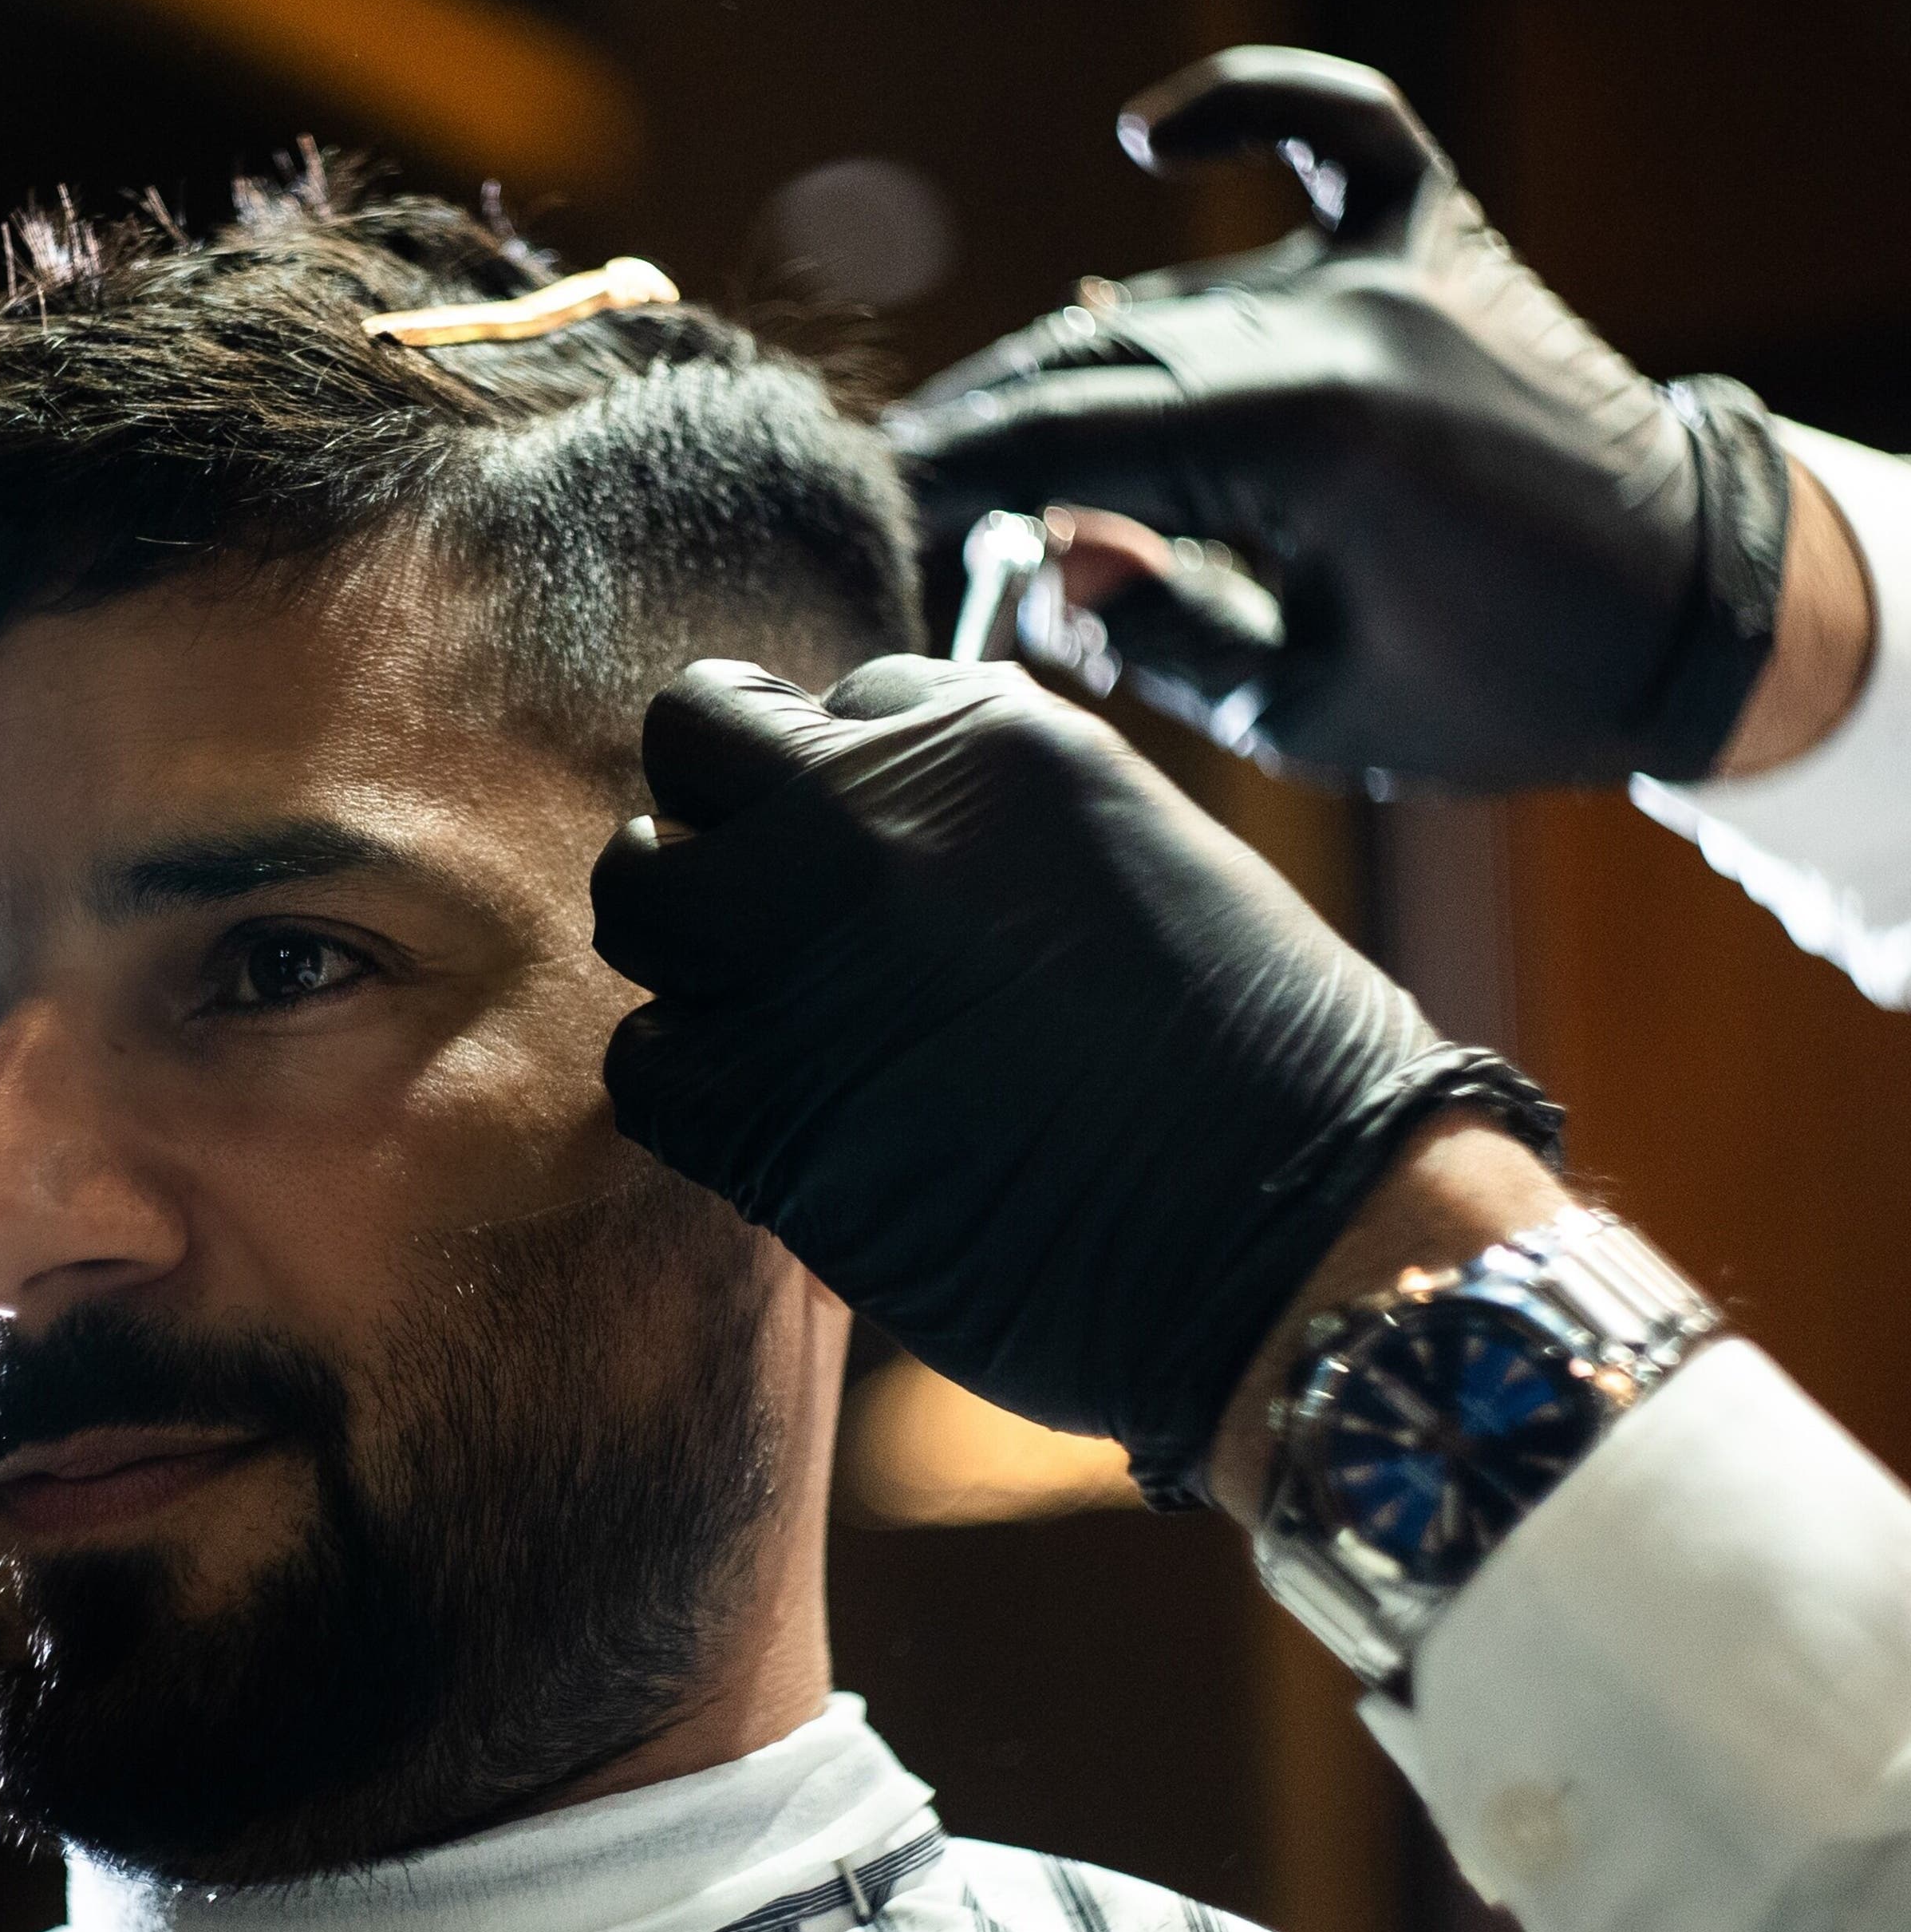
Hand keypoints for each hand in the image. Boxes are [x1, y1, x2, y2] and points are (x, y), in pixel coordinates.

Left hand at [591, 655, 1557, 1507]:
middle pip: (694, 740)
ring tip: (772, 1010)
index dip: (848, 781)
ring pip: (638, 890)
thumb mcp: (1133, 856)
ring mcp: (794, 955)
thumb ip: (992, 819)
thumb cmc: (1257, 1067)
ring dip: (684, 942)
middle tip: (775, 907)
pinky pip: (642, 1062)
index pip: (835, 698)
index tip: (887, 863)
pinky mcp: (753, 1104)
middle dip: (721, 811)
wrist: (1292, 1233)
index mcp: (987, 737)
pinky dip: (688, 1089)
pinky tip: (779, 1120)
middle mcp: (867, 818)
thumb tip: (885, 821)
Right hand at [891, 46, 1793, 788]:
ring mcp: (1388, 275)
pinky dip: (1248, 110)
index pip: (1058, 445)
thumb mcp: (1299, 708)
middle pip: (1090, 363)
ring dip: (1076, 366)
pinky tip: (1152, 134)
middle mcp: (1333, 330)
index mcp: (1297, 444)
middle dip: (985, 434)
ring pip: (1171, 303)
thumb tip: (1047, 556)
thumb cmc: (1498, 686)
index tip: (877, 516)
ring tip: (1006, 440)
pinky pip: (1337, 134)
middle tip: (914, 495)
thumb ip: (1154, 629)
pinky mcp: (1441, 246)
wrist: (1692, 612)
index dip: (947, 482)